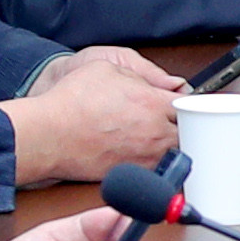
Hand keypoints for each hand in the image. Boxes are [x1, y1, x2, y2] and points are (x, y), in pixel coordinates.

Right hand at [2, 47, 184, 182]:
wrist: (49, 133)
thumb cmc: (73, 101)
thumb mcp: (111, 67)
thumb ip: (144, 75)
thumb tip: (162, 83)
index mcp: (153, 104)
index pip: (190, 105)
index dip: (190, 103)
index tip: (189, 104)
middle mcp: (154, 133)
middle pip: (190, 133)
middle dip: (188, 127)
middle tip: (184, 122)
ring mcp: (143, 157)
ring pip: (175, 154)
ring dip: (174, 146)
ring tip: (167, 138)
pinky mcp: (130, 173)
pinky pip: (155, 169)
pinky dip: (156, 162)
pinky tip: (148, 153)